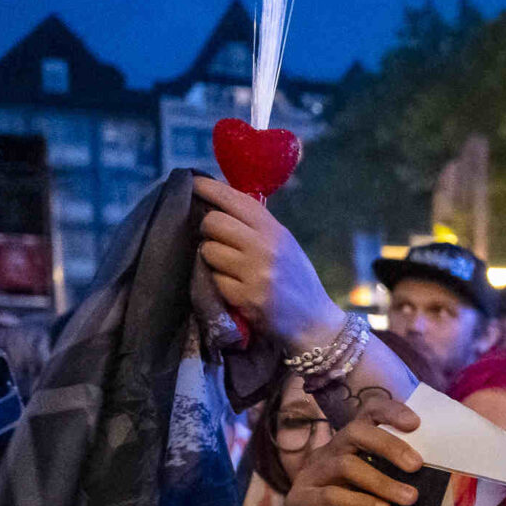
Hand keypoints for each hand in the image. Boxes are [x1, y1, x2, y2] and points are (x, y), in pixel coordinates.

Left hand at [192, 175, 345, 351]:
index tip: (191, 182)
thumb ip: (257, 225)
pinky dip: (219, 284)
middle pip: (213, 222)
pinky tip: (235, 289)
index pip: (235, 199)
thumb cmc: (296, 281)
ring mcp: (255, 273)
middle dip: (208, 230)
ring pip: (208, 251)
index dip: (208, 188)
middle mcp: (266, 248)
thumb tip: (219, 201)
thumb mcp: (285, 246)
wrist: (314, 323)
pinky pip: (213, 279)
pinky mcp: (245, 297)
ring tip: (228, 269)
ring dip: (211, 259)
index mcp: (276, 231)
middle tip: (215, 240)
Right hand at [285, 398, 425, 505]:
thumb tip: (437, 470)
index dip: (391, 411)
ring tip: (409, 497)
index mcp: (351, 440)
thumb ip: (396, 468)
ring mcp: (314, 472)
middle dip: (389, 446)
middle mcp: (331, 449)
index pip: (368, 412)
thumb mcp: (374, 478)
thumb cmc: (351, 498)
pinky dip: (361, 502)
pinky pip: (331, 495)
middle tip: (417, 465)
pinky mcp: (302, 497)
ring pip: (346, 465)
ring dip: (382, 482)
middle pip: (355, 432)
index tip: (416, 423)